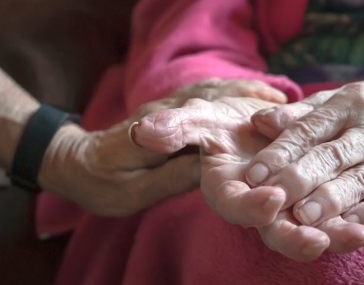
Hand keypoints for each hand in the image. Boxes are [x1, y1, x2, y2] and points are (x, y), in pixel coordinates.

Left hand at [37, 78, 286, 216]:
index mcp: (152, 130)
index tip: (262, 125)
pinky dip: (241, 92)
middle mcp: (165, 109)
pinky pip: (213, 92)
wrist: (76, 164)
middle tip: (287, 113)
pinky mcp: (177, 106)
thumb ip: (170, 177)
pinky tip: (267, 98)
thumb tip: (210, 168)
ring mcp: (172, 104)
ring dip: (249, 95)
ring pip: (216, 91)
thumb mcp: (132, 193)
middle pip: (212, 99)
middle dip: (249, 105)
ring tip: (285, 104)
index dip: (227, 123)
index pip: (194, 119)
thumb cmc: (102, 186)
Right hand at [133, 97, 363, 261]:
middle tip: (323, 239)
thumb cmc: (220, 125)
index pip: (237, 206)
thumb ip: (174, 130)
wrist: (251, 130)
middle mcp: (261, 210)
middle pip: (279, 231)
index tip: (271, 199)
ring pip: (317, 231)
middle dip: (301, 237)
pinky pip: (344, 221)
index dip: (252, 207)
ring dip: (342, 235)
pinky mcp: (319, 210)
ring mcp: (293, 213)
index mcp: (229, 192)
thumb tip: (144, 133)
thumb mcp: (196, 119)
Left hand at [244, 77, 363, 248]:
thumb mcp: (335, 101)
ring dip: (332, 202)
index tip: (254, 174)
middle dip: (302, 179)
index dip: (280, 152)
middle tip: (274, 199)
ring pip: (358, 182)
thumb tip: (259, 122)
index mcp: (350, 103)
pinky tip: (347, 232)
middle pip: (332, 156)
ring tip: (305, 218)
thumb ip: (298, 116)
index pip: (310, 129)